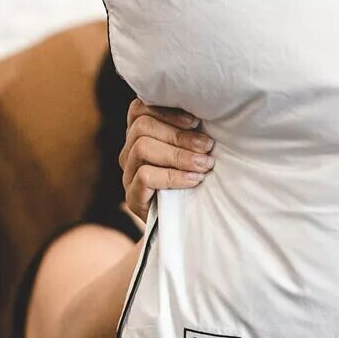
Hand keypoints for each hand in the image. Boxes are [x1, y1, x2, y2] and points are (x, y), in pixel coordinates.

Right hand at [119, 99, 214, 220]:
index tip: (195, 121)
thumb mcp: (190, 154)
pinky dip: (174, 176)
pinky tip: (194, 180)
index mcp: (139, 136)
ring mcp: (128, 175)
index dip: (166, 110)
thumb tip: (210, 114)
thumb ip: (189, 134)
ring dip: (179, 155)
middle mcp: (129, 152)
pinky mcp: (132, 197)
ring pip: (142, 148)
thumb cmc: (190, 184)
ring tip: (204, 164)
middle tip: (208, 146)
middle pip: (143, 127)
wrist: (182, 227)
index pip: (140, 109)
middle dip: (180, 135)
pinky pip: (146, 176)